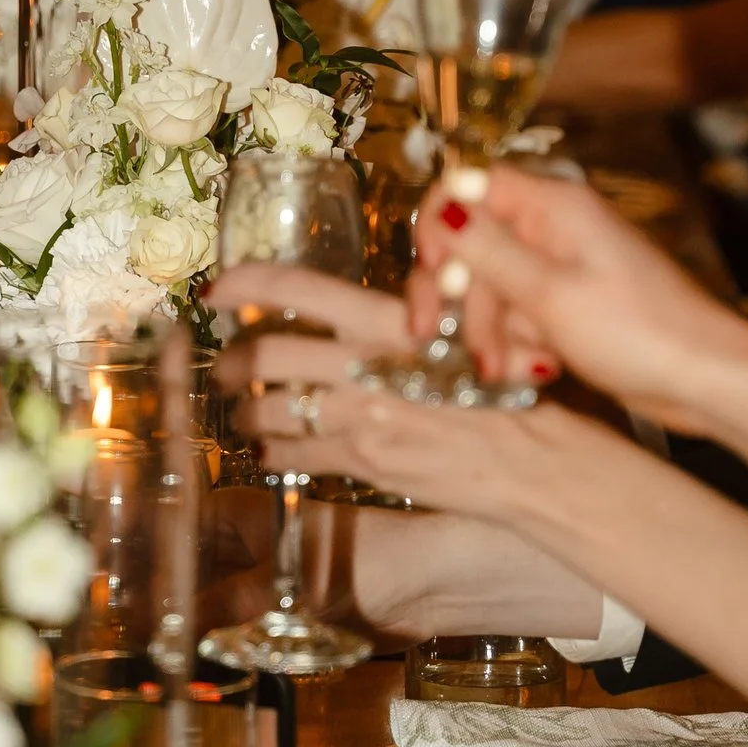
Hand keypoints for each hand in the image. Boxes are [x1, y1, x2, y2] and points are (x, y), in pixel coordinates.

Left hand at [212, 263, 541, 515]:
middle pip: (267, 354)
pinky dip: (271, 454)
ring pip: (271, 409)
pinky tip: (268, 454)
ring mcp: (362, 418)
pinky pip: (295, 456)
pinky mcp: (364, 463)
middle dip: (234, 362)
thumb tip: (349, 314)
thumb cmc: (505, 387)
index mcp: (389, 321)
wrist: (531, 459)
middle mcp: (366, 365)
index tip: (216, 290)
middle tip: (227, 367)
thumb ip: (398, 322)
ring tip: (242, 413)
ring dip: (245, 412)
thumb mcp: (455, 332)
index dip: (246, 283)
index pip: (298, 288)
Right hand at [415, 164, 747, 426]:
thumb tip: (441, 206)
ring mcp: (560, 270)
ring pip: (491, 290)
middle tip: (429, 336)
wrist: (705, 380)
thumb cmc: (639, 330)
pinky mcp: (568, 307)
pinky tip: (536, 372)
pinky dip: (518, 345)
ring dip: (488, 332)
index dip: (438, 223)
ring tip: (506, 371)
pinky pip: (519, 318)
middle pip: (471, 246)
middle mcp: (552, 229)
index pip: (470, 185)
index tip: (429, 270)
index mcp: (552, 207)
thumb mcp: (550, 294)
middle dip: (455, 297)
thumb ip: (488, 251)